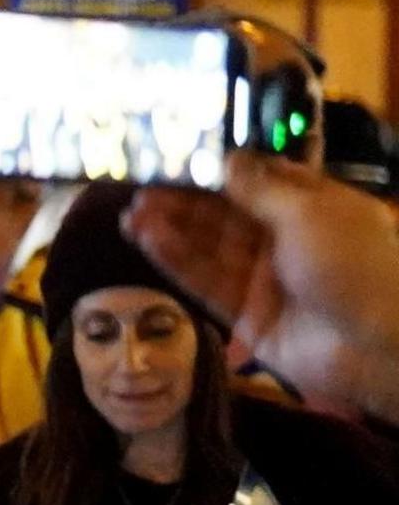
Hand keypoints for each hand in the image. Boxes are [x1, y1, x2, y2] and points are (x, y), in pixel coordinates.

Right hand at [127, 156, 398, 420]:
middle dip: (184, 203)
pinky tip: (148, 241)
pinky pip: (205, 283)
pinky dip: (176, 261)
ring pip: (208, 250)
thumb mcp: (309, 214)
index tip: (176, 160)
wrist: (375, 345)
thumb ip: (259, 189)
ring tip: (131, 215)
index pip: (258, 182)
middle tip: (140, 191)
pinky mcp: (245, 315)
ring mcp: (264, 279)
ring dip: (170, 231)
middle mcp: (286, 240)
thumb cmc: (354, 265)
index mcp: (313, 208)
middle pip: (226, 215)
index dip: (218, 172)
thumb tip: (224, 159)